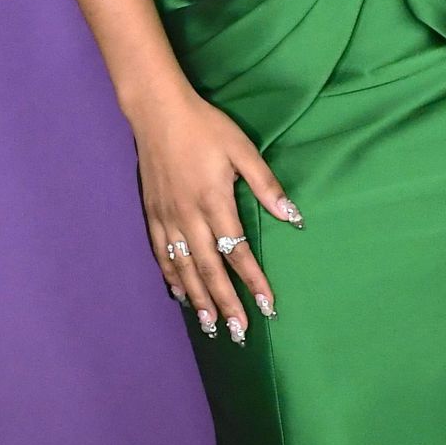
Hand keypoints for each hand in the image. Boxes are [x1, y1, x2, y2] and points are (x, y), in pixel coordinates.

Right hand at [132, 80, 300, 342]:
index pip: (238, 251)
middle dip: (225, 303)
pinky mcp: (153, 213)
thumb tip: (292, 217)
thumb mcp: (242, 149)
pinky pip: (161, 253)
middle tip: (238, 332)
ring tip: (211, 325)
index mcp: (214, 202)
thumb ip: (266, 186)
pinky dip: (171, 277)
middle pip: (210, 269)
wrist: (157, 112)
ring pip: (184, 268)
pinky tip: (179, 294)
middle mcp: (188, 217)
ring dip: (198, 299)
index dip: (253, 281)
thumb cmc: (205, 127)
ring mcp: (167, 217)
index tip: (267, 306)